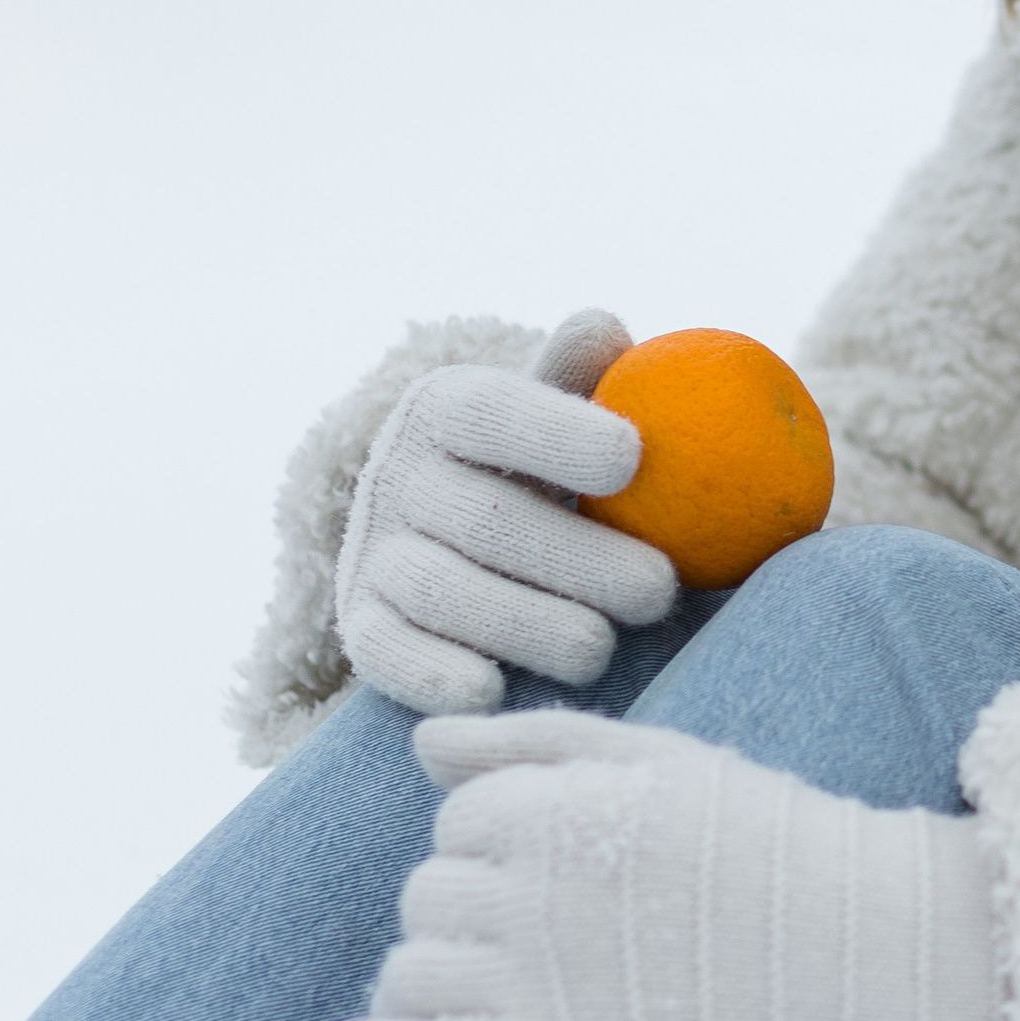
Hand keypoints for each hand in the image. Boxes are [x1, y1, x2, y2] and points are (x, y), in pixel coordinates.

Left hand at [308, 713, 1004, 1020]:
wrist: (878, 946)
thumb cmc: (778, 843)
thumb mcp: (665, 760)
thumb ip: (537, 742)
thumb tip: (423, 748)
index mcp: (555, 800)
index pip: (456, 820)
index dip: (502, 849)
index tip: (568, 881)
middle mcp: (530, 881)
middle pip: (426, 895)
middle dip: (472, 917)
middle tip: (558, 949)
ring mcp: (534, 976)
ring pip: (410, 971)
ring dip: (435, 986)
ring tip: (505, 1006)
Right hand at [333, 310, 676, 715]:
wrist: (444, 527)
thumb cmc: (538, 465)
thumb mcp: (556, 411)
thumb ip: (581, 375)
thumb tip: (606, 330)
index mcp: (448, 406)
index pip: (497, 410)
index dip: (559, 432)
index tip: (633, 456)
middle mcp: (398, 473)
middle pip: (487, 520)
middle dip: (578, 560)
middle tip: (658, 591)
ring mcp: (373, 552)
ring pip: (444, 591)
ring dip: (527, 625)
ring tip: (601, 648)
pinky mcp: (361, 624)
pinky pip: (387, 654)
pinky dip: (433, 675)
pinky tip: (491, 690)